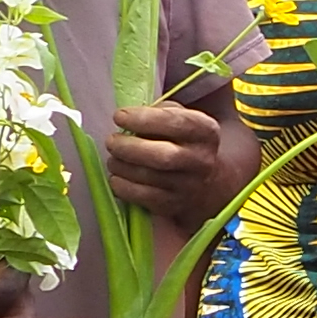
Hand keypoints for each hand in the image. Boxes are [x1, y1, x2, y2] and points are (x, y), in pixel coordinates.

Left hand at [100, 98, 243, 223]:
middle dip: (129, 147)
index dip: (143, 119)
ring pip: (149, 177)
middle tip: (111, 141)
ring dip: (121, 166)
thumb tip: (128, 118)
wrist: (204, 180)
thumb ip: (159, 112)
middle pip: (162, 156)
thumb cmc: (182, 140)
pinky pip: (143, 197)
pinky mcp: (174, 205)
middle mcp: (201, 160)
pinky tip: (117, 177)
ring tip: (114, 159)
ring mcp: (189, 186)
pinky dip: (123, 187)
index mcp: (205, 131)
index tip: (119, 117)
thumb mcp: (181, 117)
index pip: (175, 122)